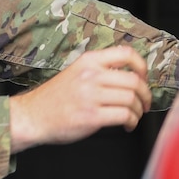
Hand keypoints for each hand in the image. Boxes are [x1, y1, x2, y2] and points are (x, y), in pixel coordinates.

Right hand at [9, 46, 152, 152]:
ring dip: (138, 110)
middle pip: (134, 80)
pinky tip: (127, 124)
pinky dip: (132, 121)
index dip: (142, 66)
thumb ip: (100, 70)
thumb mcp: (76, 72)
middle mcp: (91, 75)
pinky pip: (124, 115)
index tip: (144, 78)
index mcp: (89, 61)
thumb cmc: (55, 98)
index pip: (126, 54)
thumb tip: (129, 75)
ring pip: (131, 99)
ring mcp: (91, 96)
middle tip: (144, 103)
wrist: (33, 116)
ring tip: (133, 116)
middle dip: (145, 94)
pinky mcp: (91, 116)